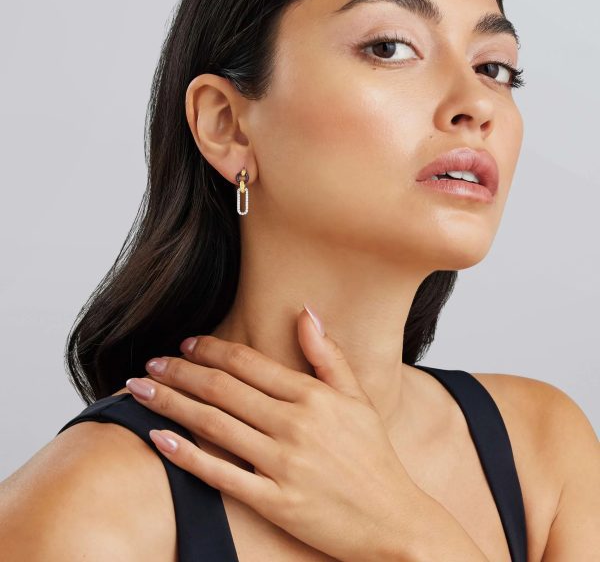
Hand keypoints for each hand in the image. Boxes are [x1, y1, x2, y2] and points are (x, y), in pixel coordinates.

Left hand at [124, 304, 419, 561]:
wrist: (394, 521)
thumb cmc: (373, 455)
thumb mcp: (358, 398)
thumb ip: (328, 355)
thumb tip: (306, 312)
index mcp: (312, 395)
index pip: (248, 362)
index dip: (210, 349)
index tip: (185, 344)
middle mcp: (294, 424)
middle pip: (222, 389)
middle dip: (179, 372)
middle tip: (149, 364)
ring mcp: (283, 463)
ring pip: (213, 425)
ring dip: (170, 403)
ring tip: (139, 390)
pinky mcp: (275, 501)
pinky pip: (220, 474)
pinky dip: (185, 456)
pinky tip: (159, 438)